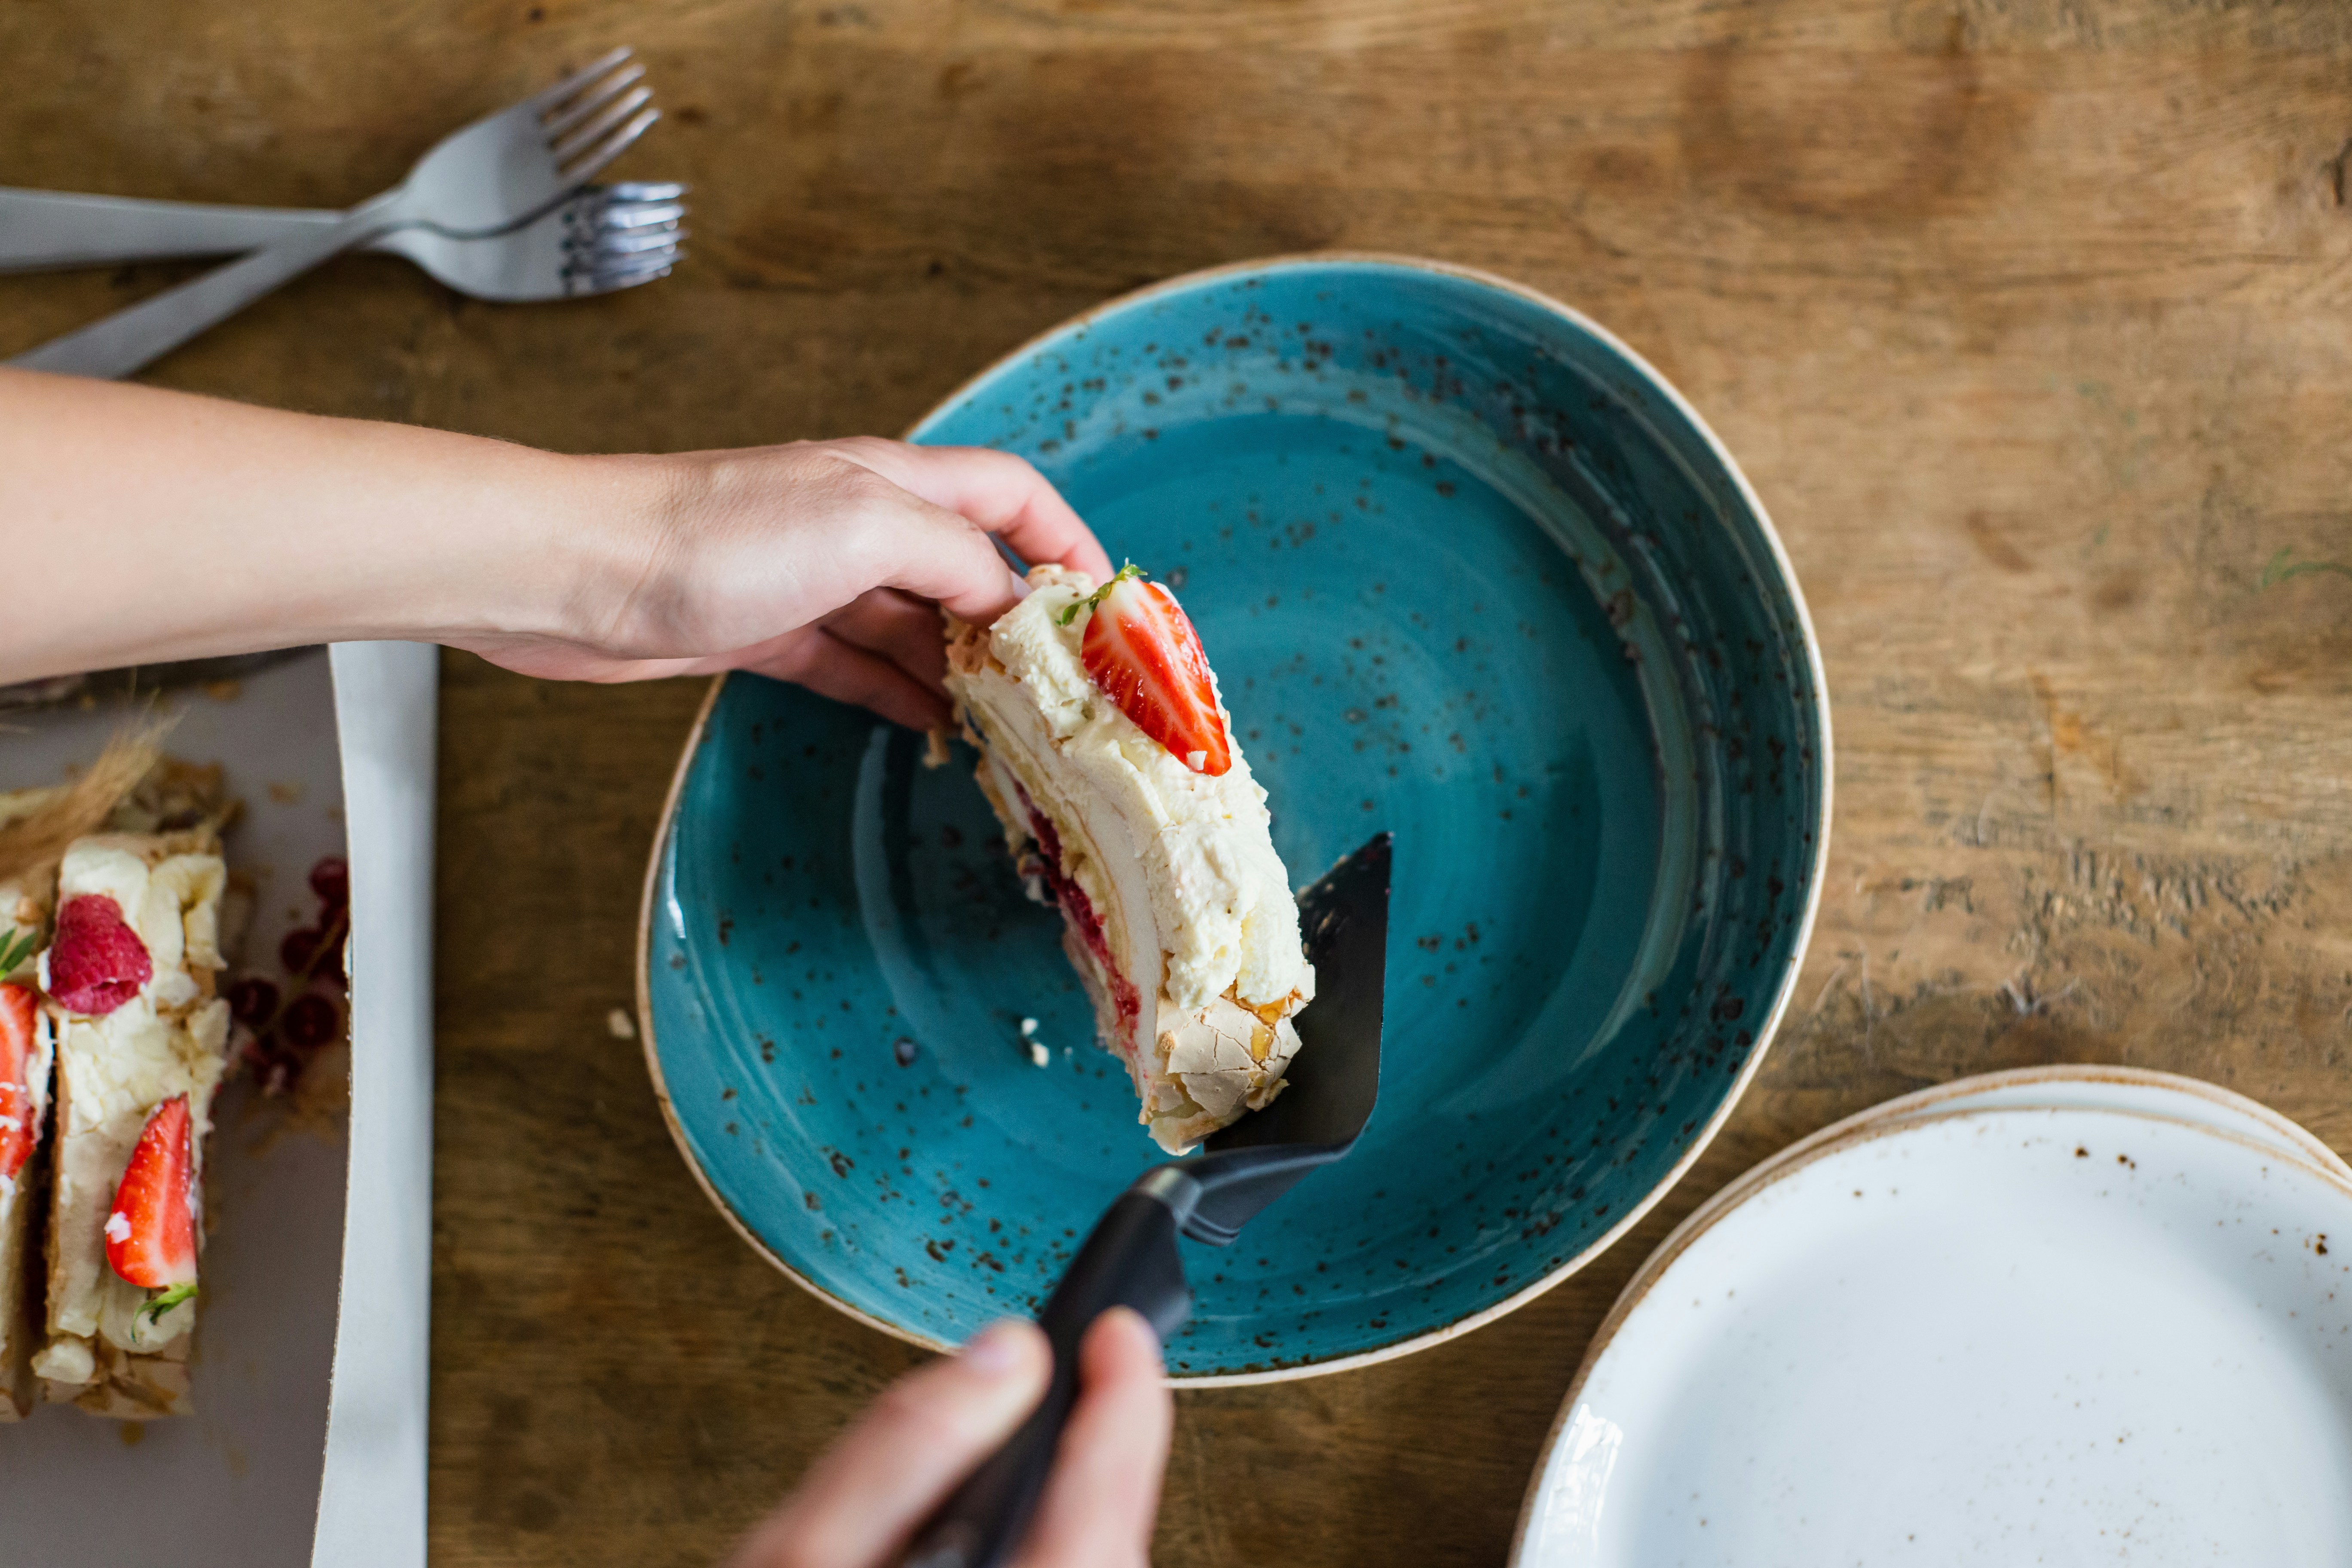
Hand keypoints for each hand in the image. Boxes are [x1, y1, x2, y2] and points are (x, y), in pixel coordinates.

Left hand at [0, 371, 1112, 723]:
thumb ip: (952, 556)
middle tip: (1068, 691)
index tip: (1110, 609)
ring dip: (963, 670)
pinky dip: (898, 696)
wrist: (574, 572)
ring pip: (914, 625)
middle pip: (967, 566)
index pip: (1010, 496)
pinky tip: (931, 731)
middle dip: (1022, 622)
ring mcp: (810, 579)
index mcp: (891, 481)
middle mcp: (857, 523)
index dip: (1066, 543)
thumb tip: (1008, 602)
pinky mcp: (764, 632)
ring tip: (1012, 726)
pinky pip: (857, 666)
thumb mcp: (863, 527)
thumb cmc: (710, 535)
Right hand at [727, 1308, 1171, 1567]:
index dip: (1122, 1406)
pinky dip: (1064, 1554)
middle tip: (1108, 1366)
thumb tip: (1005, 1358)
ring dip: (1093, 1511)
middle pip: (1110, 1549)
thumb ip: (900, 1450)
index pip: (1096, 1506)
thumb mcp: (796, 1554)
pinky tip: (1034, 1524)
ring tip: (1073, 1433)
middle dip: (1116, 1453)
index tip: (1116, 1333)